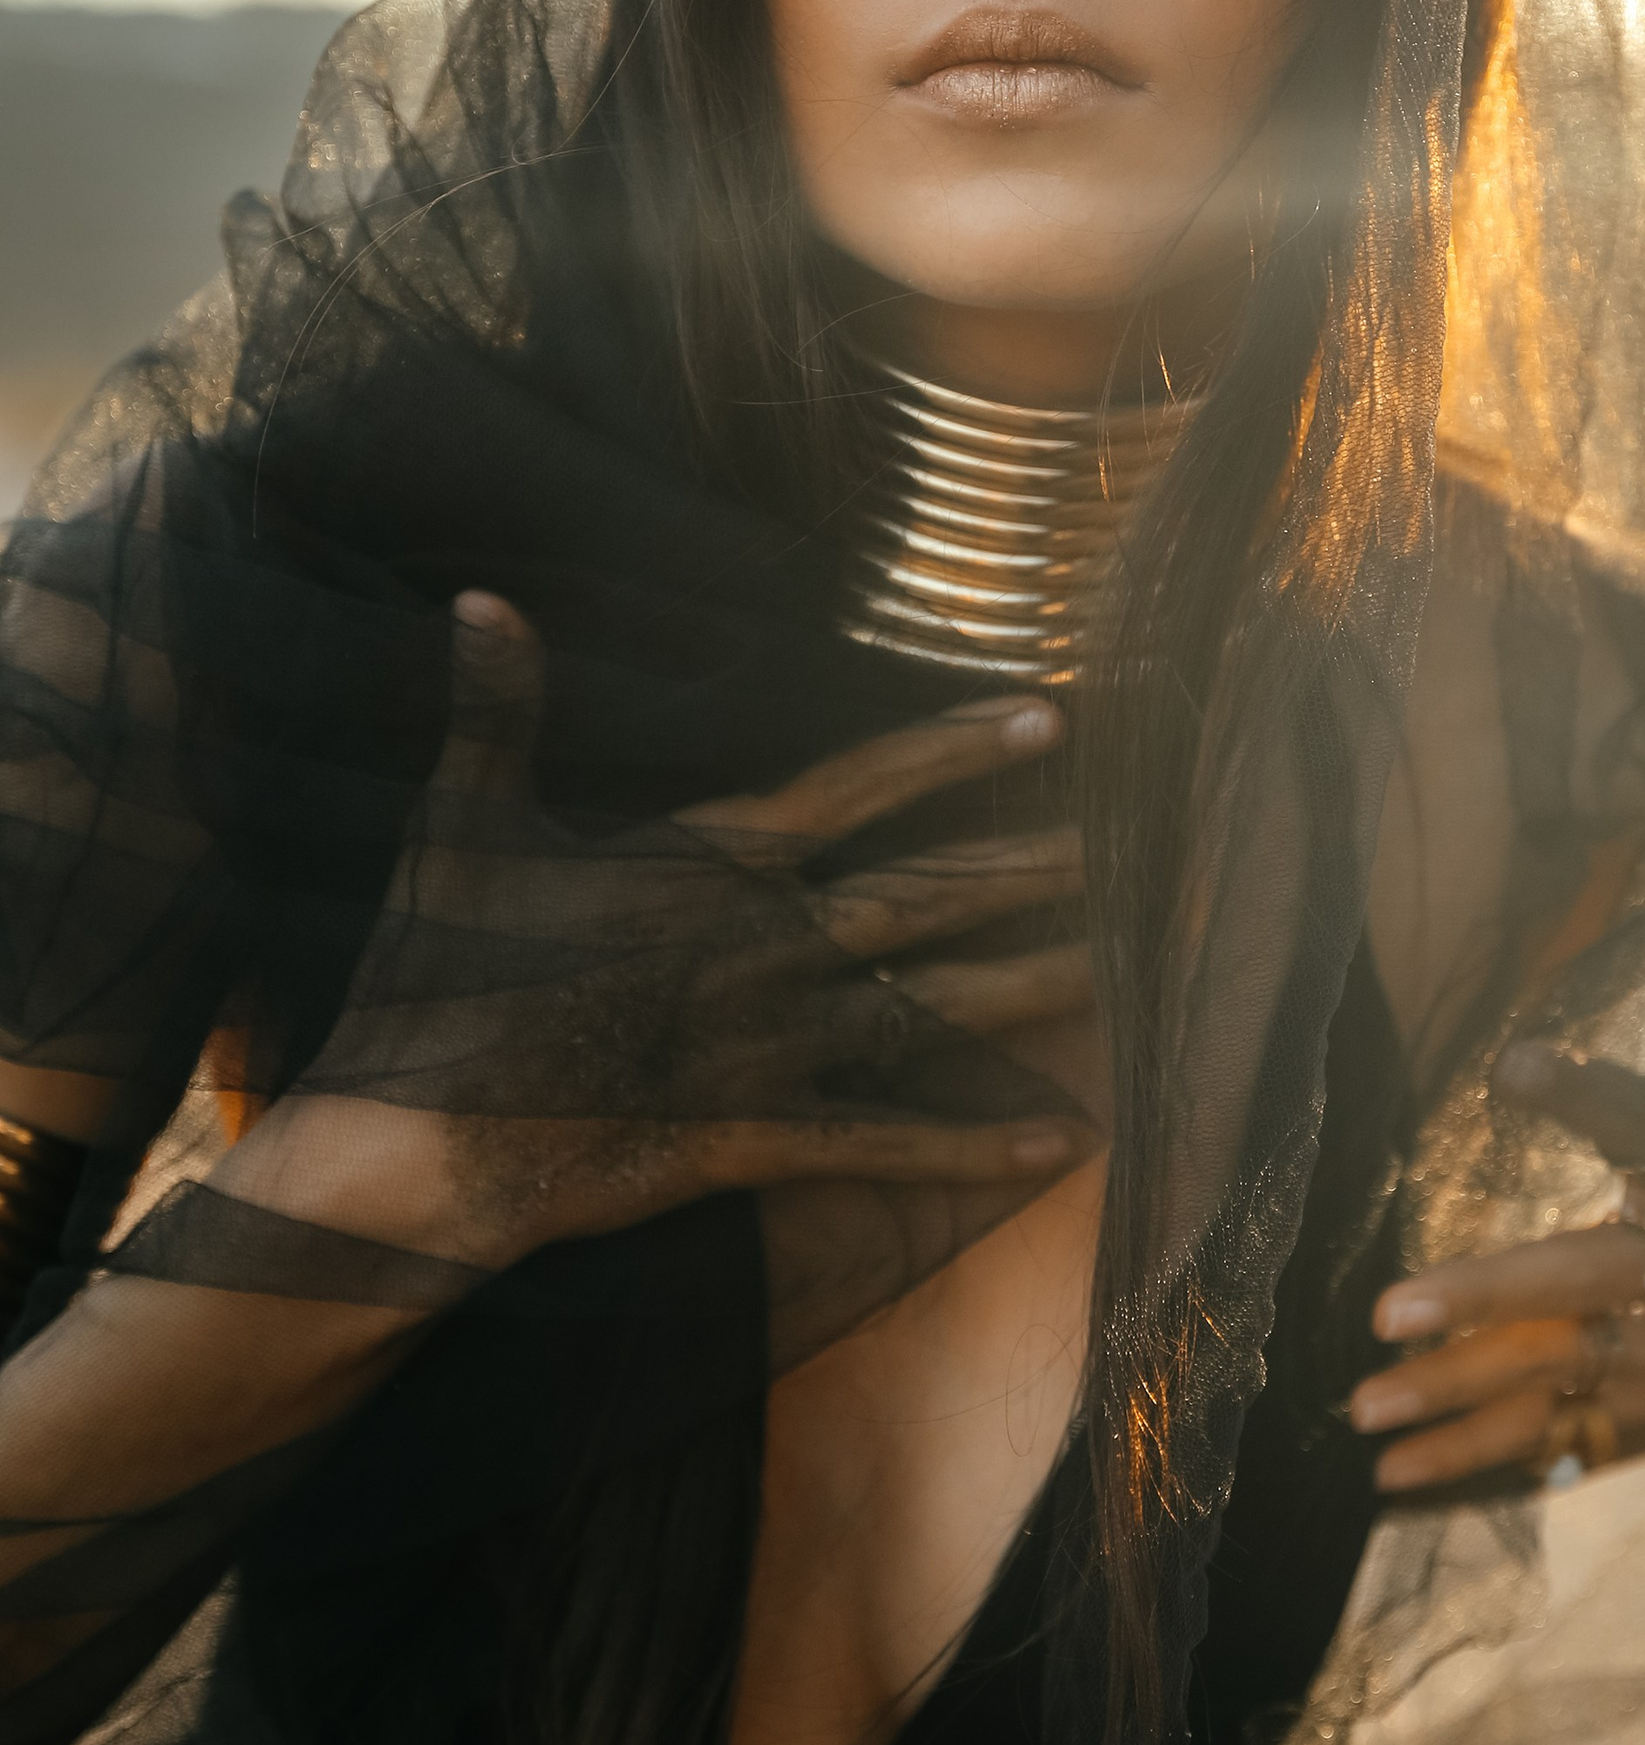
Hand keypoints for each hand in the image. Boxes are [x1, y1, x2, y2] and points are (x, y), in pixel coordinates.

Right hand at [231, 593, 1098, 1272]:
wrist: (405, 1140)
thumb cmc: (426, 980)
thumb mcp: (456, 828)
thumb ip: (492, 713)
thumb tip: (480, 600)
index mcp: (701, 863)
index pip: (856, 787)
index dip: (954, 747)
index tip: (1049, 713)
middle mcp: (754, 947)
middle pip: (923, 894)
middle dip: (1030, 867)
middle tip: (1140, 847)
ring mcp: (760, 1046)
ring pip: (927, 1010)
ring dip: (1030, 986)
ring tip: (1130, 969)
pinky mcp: (748, 1137)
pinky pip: (883, 1143)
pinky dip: (974, 1145)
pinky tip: (1062, 1144)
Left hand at [1350, 1037, 1644, 1493]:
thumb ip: (1596, 1099)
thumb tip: (1513, 1060)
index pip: (1557, 1274)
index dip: (1476, 1292)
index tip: (1389, 1311)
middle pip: (1544, 1361)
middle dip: (1450, 1384)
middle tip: (1362, 1404)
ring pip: (1555, 1426)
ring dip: (1465, 1449)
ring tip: (1381, 1468)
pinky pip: (1576, 1462)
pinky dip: (1506, 1477)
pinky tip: (1440, 1491)